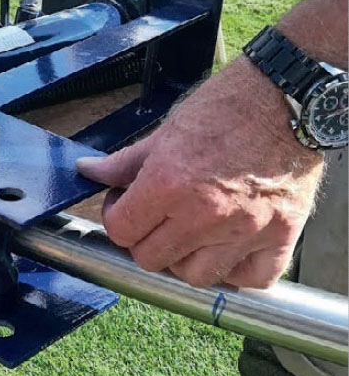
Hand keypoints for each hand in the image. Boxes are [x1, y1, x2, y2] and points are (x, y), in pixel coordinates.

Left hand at [76, 57, 323, 288]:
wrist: (287, 96)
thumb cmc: (226, 107)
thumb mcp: (166, 131)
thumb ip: (125, 162)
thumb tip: (89, 171)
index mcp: (168, 184)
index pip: (120, 231)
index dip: (115, 219)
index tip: (123, 205)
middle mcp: (203, 214)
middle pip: (151, 259)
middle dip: (144, 240)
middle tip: (154, 218)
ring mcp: (244, 230)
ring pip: (196, 276)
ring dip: (185, 260)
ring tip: (189, 235)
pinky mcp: (281, 235)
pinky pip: (251, 279)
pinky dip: (236, 271)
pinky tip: (228, 248)